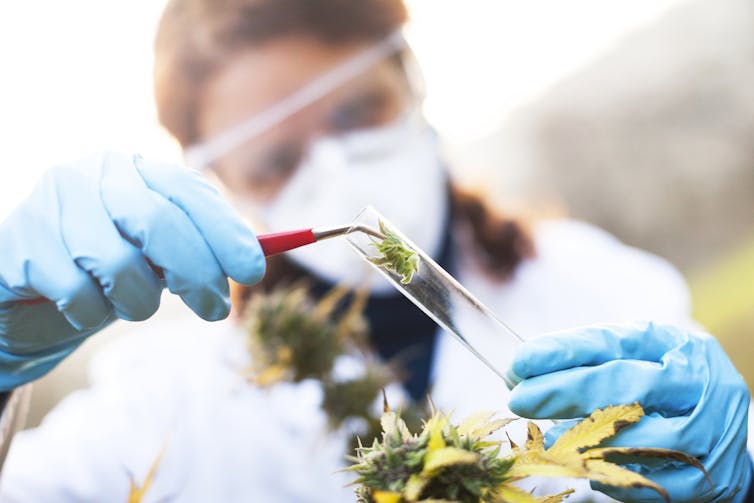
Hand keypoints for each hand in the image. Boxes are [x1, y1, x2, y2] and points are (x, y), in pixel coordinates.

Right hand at [0, 151, 264, 388]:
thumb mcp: (159, 255)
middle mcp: (92, 176)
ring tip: (131, 305)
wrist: (29, 293)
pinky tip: (82, 306)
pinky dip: (91, 314)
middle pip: (159, 223)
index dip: (225, 232)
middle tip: (215, 310)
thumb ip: (199, 248)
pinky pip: (77, 294)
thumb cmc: (109, 269)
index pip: (188, 192)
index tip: (253, 271)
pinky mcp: (19, 245)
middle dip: (198, 274)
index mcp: (135, 169)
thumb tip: (255, 259)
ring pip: (119, 266)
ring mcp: (50, 206)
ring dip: (138, 303)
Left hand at [507, 322, 751, 501]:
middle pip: (626, 385)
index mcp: (673, 344)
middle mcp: (696, 382)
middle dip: (564, 391)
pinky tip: (587, 467)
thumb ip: (587, 364)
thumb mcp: (635, 360)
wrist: (725, 433)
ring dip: (586, 439)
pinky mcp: (711, 475)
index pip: (611, 342)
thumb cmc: (663, 389)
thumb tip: (521, 375)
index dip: (562, 352)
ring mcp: (709, 429)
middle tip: (520, 398)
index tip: (521, 362)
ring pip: (642, 438)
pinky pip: (654, 482)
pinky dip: (614, 476)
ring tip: (549, 438)